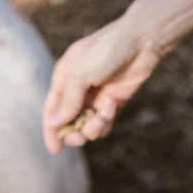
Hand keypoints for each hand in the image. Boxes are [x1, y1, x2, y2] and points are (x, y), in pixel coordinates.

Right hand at [42, 0, 192, 152]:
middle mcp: (78, 90)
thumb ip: (68, 100)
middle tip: (81, 137)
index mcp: (64, 78)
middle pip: (69, 123)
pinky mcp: (113, 102)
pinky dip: (106, 120)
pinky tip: (111, 106)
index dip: (51, 131)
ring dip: (93, 128)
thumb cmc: (106, 50)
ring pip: (88, 126)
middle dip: (74, 133)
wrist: (140, 42)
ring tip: (101, 119)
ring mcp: (96, 97)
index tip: (55, 149)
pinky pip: (104, 122)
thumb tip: (54, 123)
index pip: (52, 110)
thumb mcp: (80, 74)